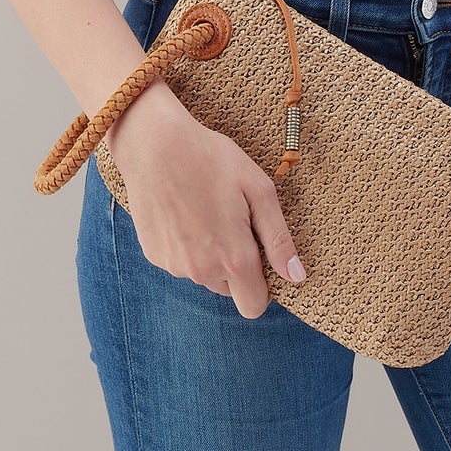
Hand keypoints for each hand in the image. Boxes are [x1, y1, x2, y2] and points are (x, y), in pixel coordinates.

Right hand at [105, 82, 306, 317]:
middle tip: (233, 221)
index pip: (255, 306)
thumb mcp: (259, 190)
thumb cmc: (212, 160)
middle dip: (236, 265)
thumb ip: (279, 239)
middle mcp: (202, 271)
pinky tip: (184, 211)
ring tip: (206, 210)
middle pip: (230, 290)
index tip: (261, 254)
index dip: (263, 285)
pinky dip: (187, 245)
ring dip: (211, 254)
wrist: (155, 145)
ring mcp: (174, 265)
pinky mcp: (153, 254)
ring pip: (205, 275)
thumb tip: (296, 277)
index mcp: (233, 258)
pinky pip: (181, 261)